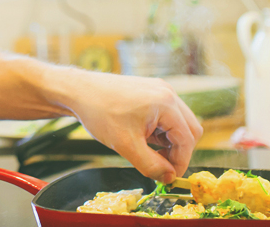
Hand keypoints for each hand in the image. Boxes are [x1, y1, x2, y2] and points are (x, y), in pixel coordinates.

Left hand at [62, 70, 202, 183]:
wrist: (78, 91)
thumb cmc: (100, 113)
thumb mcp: (126, 145)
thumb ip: (151, 165)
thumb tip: (168, 178)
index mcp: (166, 103)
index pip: (187, 139)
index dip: (181, 162)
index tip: (169, 178)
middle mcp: (167, 93)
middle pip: (190, 129)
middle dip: (179, 152)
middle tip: (161, 167)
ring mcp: (160, 90)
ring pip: (179, 123)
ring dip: (169, 142)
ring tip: (147, 150)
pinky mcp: (151, 91)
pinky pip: (167, 115)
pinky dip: (161, 131)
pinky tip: (143, 137)